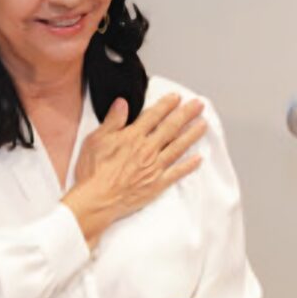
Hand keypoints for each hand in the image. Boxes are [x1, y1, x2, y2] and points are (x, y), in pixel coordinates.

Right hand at [62, 93, 206, 247]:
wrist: (98, 199)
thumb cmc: (93, 171)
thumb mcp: (96, 139)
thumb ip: (112, 121)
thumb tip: (122, 103)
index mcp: (133, 136)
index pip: (153, 116)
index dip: (166, 105)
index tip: (177, 97)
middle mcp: (147, 149)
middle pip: (171, 128)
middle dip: (186, 114)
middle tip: (198, 105)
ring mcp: (154, 167)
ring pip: (178, 147)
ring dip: (192, 134)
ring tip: (203, 125)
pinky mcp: (157, 184)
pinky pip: (177, 173)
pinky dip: (189, 165)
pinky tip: (198, 159)